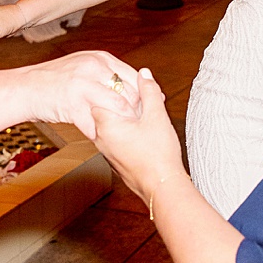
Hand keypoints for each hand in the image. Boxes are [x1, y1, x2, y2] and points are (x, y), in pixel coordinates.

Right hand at [24, 49, 142, 140]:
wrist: (28, 87)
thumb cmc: (57, 79)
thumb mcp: (84, 66)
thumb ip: (107, 73)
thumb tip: (133, 85)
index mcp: (100, 58)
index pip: (133, 76)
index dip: (143, 95)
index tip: (146, 111)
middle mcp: (95, 68)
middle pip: (129, 92)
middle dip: (136, 112)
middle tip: (138, 127)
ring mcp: (84, 85)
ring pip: (117, 108)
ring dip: (122, 123)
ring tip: (124, 134)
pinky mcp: (73, 104)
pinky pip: (95, 124)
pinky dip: (100, 133)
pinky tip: (100, 138)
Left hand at [87, 64, 184, 205]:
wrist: (162, 188)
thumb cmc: (158, 155)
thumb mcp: (156, 116)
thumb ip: (149, 91)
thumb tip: (144, 74)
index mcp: (106, 125)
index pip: (101, 96)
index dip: (117, 88)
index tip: (132, 88)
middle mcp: (102, 139)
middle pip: (106, 110)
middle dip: (123, 102)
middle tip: (142, 100)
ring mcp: (108, 151)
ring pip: (112, 125)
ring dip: (126, 118)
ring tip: (146, 116)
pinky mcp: (116, 160)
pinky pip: (117, 138)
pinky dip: (128, 131)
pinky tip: (145, 132)